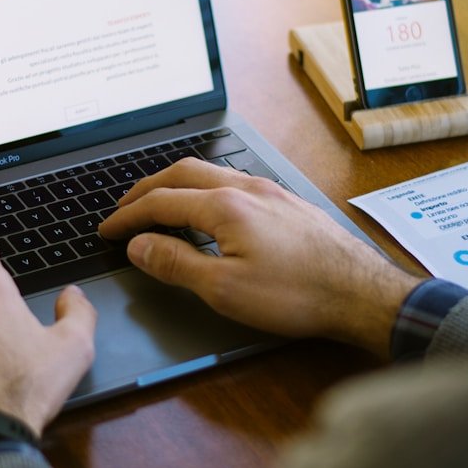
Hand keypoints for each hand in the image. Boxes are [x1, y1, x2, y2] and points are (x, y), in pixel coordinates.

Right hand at [99, 159, 420, 358]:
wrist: (361, 292)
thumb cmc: (298, 295)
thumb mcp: (225, 289)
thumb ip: (176, 263)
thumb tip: (139, 245)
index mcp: (225, 206)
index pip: (161, 202)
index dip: (128, 216)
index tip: (107, 229)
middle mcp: (247, 188)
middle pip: (182, 173)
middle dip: (147, 189)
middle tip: (124, 207)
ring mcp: (270, 191)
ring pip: (210, 173)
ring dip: (176, 183)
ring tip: (159, 203)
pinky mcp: (287, 202)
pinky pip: (234, 181)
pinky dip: (205, 188)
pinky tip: (209, 207)